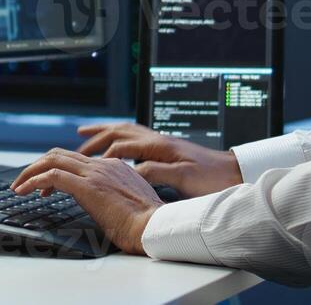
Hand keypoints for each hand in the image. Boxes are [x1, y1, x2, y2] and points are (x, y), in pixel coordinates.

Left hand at [12, 148, 163, 255]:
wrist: (156, 228)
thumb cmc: (147, 224)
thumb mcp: (128, 202)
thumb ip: (113, 195)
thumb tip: (101, 204)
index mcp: (114, 166)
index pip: (76, 159)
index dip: (56, 168)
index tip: (45, 185)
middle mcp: (102, 165)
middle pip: (59, 154)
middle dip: (37, 165)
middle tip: (24, 181)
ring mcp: (94, 173)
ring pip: (52, 160)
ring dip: (30, 172)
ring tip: (19, 186)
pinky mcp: (87, 186)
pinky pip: (51, 176)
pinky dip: (33, 181)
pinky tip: (25, 191)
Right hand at [76, 122, 240, 197]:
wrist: (235, 172)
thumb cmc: (212, 178)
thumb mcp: (184, 179)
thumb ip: (156, 172)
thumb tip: (130, 170)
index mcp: (159, 146)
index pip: (121, 146)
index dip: (102, 157)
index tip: (86, 168)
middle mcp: (157, 139)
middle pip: (118, 131)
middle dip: (95, 138)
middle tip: (76, 147)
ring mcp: (161, 141)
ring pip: (125, 130)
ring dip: (103, 133)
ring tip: (85, 136)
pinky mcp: (166, 148)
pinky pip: (134, 137)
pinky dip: (118, 138)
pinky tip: (115, 147)